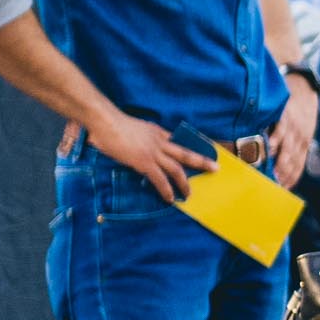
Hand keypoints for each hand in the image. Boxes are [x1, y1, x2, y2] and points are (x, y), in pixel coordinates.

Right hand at [88, 110, 213, 201]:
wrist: (104, 121)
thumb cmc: (112, 123)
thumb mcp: (134, 127)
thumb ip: (142, 136)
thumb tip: (140, 145)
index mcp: (157, 132)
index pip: (178, 141)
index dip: (190, 148)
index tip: (201, 154)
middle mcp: (160, 142)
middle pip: (186, 153)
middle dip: (202, 162)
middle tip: (215, 168)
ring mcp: (153, 153)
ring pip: (177, 169)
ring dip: (185, 183)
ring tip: (189, 194)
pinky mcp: (144, 162)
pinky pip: (160, 179)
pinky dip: (166, 189)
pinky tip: (170, 198)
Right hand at [272, 74, 318, 189]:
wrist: (305, 86)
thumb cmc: (300, 111)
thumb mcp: (303, 129)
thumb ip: (292, 145)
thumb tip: (278, 160)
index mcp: (303, 142)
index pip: (298, 165)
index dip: (291, 178)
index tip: (283, 189)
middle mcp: (300, 137)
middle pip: (293, 160)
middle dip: (284, 174)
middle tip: (274, 186)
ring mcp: (294, 126)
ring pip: (288, 147)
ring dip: (280, 161)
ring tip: (271, 173)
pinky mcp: (286, 114)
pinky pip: (281, 129)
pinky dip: (275, 139)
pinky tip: (269, 149)